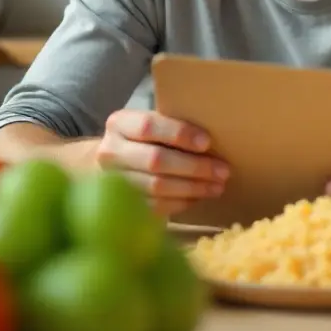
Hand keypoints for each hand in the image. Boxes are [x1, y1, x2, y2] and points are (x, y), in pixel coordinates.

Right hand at [94, 110, 229, 216]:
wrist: (107, 168)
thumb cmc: (141, 142)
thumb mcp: (150, 126)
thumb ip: (172, 128)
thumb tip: (213, 142)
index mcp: (119, 124)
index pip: (148, 126)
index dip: (179, 134)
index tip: (207, 142)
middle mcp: (110, 152)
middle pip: (155, 160)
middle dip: (194, 166)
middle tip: (223, 171)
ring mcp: (112, 182)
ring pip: (157, 186)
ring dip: (192, 187)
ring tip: (217, 186)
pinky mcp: (120, 205)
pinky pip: (155, 206)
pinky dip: (181, 202)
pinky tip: (199, 197)